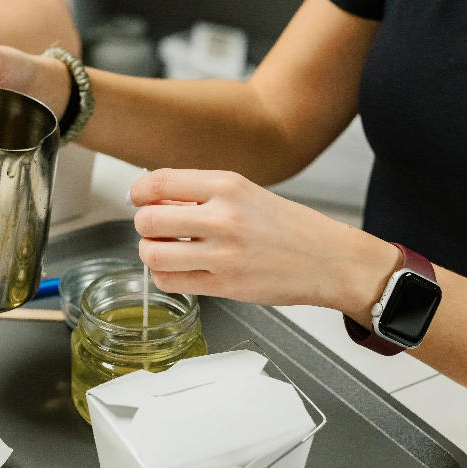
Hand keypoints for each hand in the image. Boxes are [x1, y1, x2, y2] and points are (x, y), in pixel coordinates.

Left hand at [130, 168, 398, 320]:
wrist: (328, 259)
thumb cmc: (288, 226)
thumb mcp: (246, 193)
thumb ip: (201, 193)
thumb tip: (153, 197)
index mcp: (228, 186)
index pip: (160, 182)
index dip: (139, 192)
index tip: (137, 198)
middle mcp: (224, 217)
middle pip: (148, 220)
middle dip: (144, 226)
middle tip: (155, 229)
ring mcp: (224, 254)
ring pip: (153, 254)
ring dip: (151, 253)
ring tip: (166, 251)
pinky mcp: (226, 286)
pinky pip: (171, 282)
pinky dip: (165, 277)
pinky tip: (179, 271)